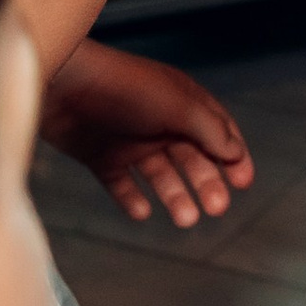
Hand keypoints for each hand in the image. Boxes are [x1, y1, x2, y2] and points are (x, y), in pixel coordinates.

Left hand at [42, 39, 252, 226]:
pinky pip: (122, 184)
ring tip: (185, 219)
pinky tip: (142, 212)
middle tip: (217, 208)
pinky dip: (133, 199)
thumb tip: (236, 151)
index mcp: (182, 103)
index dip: (234, 156)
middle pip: (192, 158)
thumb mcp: (177, 105)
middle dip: (207, 183)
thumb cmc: (122, 87)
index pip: (217, 131)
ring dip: (175, 196)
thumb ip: (209, 130)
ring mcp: (129, 141)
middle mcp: (158, 123)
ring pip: (160, 175)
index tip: (244, 182)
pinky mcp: (101, 157)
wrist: (61, 85)